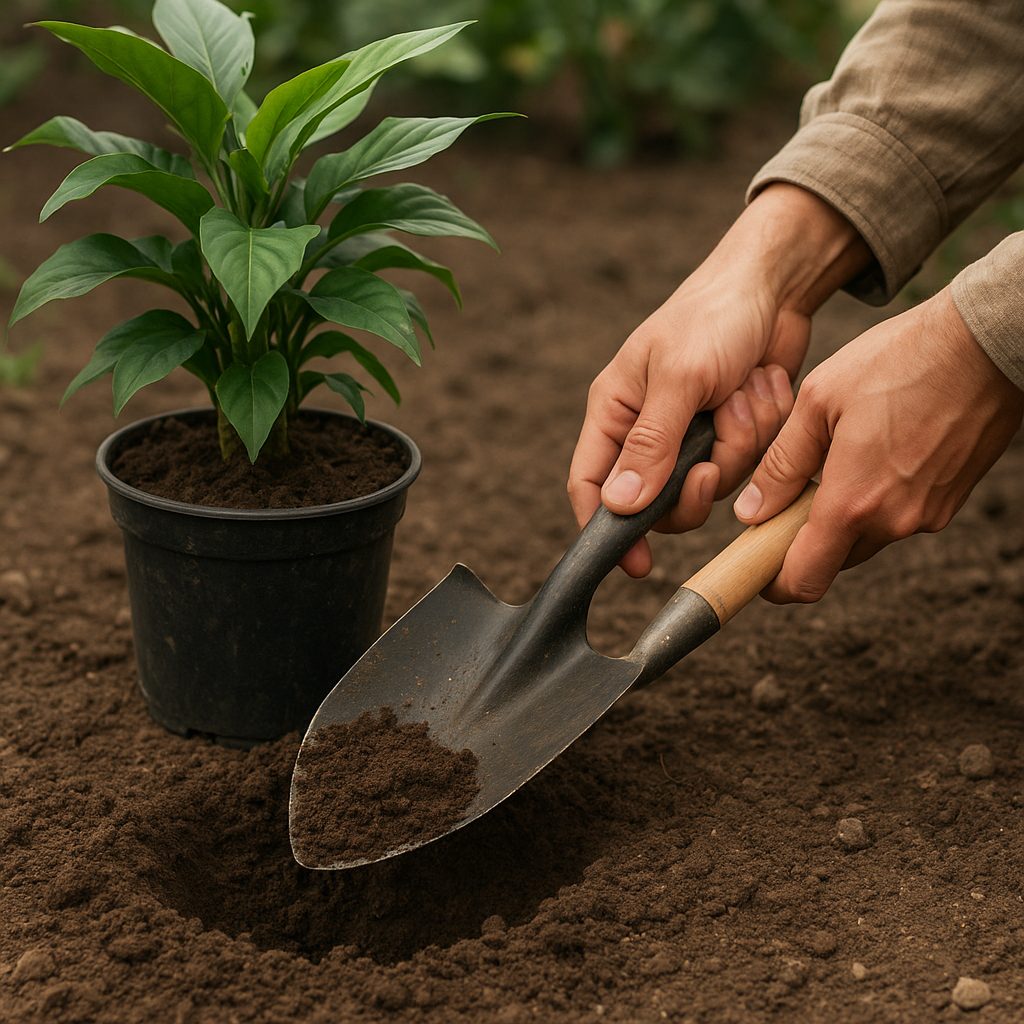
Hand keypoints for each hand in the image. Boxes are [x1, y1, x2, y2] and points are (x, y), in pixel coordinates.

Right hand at [567, 184, 868, 576]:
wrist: (774, 287)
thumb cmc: (712, 317)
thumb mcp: (679, 379)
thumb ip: (650, 445)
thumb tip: (619, 506)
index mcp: (615, 413)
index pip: (590, 486)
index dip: (605, 530)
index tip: (637, 564)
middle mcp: (648, 431)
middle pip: (660, 503)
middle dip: (695, 486)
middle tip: (713, 461)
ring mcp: (692, 436)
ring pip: (713, 485)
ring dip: (739, 442)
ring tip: (744, 391)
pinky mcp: (733, 433)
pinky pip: (750, 462)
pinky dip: (763, 427)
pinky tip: (762, 385)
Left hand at [735, 288, 1023, 601]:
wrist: (985, 342)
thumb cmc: (898, 360)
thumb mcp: (818, 401)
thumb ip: (782, 464)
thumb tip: (752, 512)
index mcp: (853, 503)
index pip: (804, 580)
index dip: (774, 583)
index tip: (757, 564)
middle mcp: (894, 522)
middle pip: (832, 559)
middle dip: (805, 538)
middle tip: (793, 492)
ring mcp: (927, 515)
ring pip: (866, 537)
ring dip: (843, 514)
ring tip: (839, 457)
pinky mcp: (949, 502)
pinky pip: (897, 516)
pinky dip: (876, 499)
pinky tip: (875, 451)